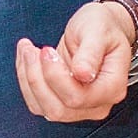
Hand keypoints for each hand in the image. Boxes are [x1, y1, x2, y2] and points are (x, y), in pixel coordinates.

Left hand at [15, 1, 133, 122]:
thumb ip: (91, 52)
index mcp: (112, 89)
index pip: (77, 98)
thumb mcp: (98, 31)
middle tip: (31, 49)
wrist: (99, 29)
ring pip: (44, 109)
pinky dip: (25, 81)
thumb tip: (83, 74)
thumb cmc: (103, 27)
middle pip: (58, 109)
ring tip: (27, 50)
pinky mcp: (62, 103)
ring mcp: (79, 108)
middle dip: (37, 79)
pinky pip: (37, 103)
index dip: (55, 77)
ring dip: (28, 79)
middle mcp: (97, 105)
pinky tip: (27, 59)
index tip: (46, 50)